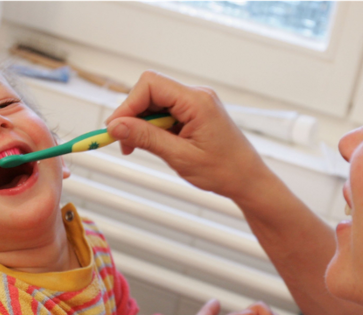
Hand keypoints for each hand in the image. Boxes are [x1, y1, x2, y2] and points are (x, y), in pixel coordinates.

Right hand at [106, 71, 272, 202]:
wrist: (248, 180)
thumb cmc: (224, 171)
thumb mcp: (180, 157)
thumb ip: (146, 139)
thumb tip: (116, 127)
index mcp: (197, 101)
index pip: (150, 85)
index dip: (127, 105)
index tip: (114, 129)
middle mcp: (197, 96)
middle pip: (150, 91)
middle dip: (132, 116)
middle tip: (123, 144)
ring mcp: (196, 104)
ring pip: (155, 103)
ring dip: (141, 124)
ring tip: (137, 148)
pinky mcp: (195, 113)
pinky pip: (165, 112)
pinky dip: (153, 128)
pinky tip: (152, 145)